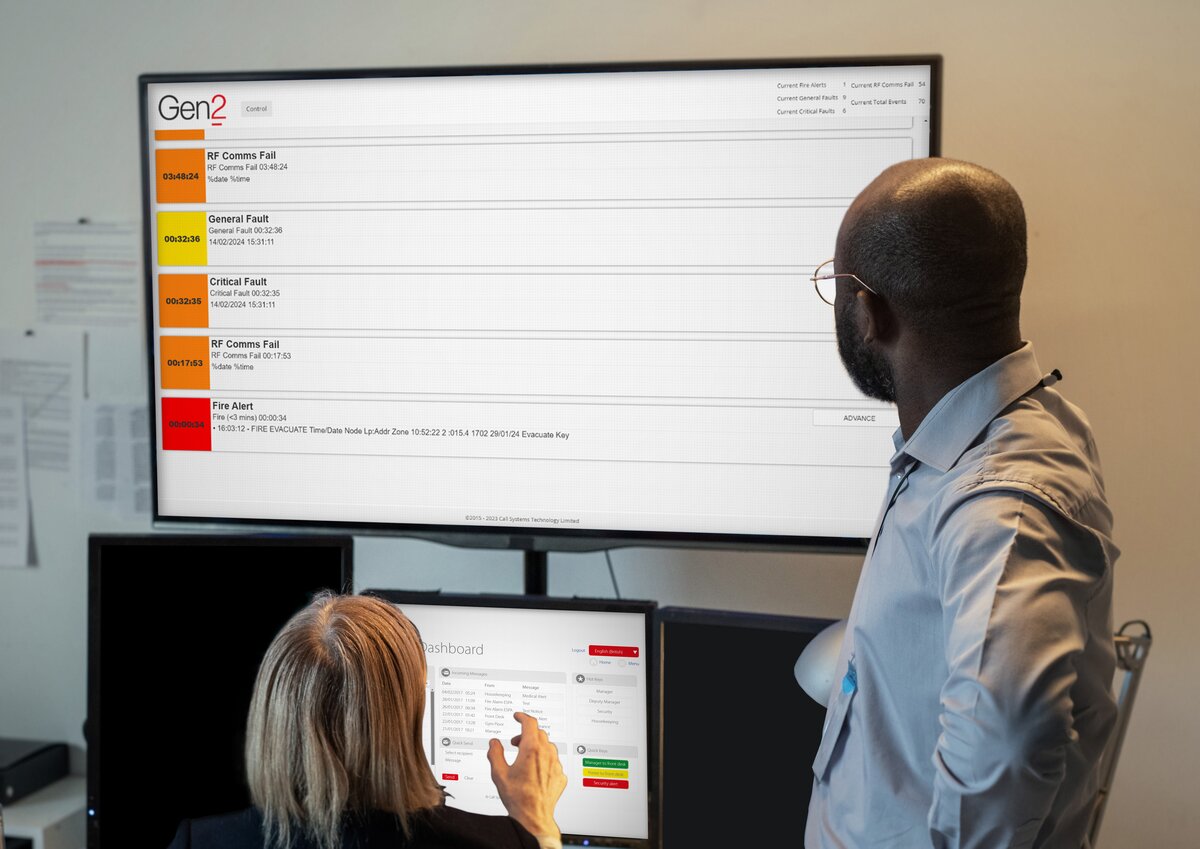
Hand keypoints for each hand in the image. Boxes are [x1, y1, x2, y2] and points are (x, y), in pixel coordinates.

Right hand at [487, 711, 566, 839]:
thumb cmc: (518, 798)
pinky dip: (544, 760)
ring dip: (536, 746)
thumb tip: (494, 743)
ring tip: (524, 758)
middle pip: (539, 733)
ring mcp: (556, 765)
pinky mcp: (560, 775)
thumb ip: (495, 754)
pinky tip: (534, 772)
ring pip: (548, 746)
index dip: (522, 717)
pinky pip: (553, 761)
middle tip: (515, 743)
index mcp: (531, 749)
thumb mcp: (499, 774)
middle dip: (526, 734)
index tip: (517, 716)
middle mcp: (546, 754)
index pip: (530, 723)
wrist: (533, 817)